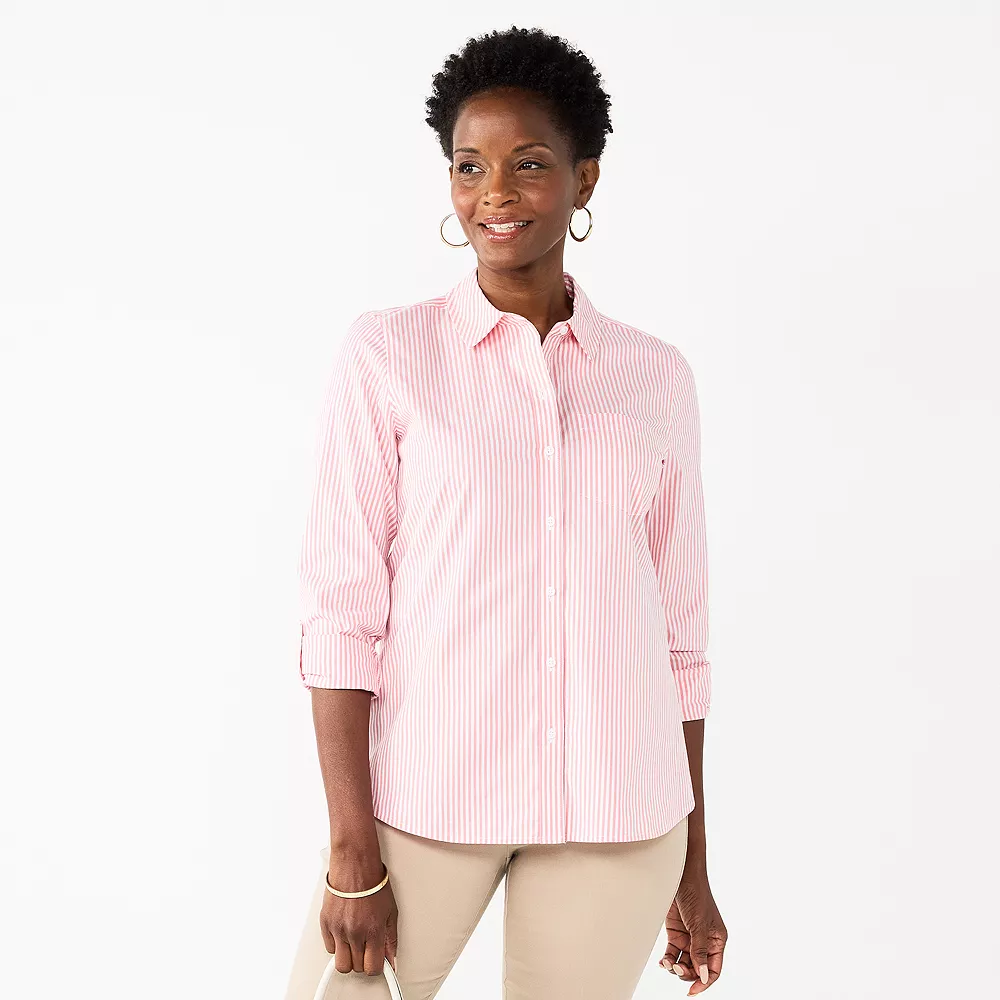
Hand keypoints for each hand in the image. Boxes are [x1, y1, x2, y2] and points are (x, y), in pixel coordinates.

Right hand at [319, 858, 398, 976]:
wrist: (355, 866)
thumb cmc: (374, 884)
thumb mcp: (391, 911)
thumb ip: (390, 939)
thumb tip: (391, 959)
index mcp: (373, 930)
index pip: (373, 967)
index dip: (376, 967)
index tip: (376, 961)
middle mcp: (355, 932)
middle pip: (356, 967)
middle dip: (363, 960)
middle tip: (366, 947)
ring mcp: (338, 929)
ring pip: (341, 963)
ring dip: (349, 956)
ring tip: (355, 943)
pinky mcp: (325, 923)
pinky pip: (330, 948)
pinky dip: (337, 944)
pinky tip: (344, 932)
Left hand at [659, 870, 726, 994]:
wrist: (680, 876)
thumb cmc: (696, 895)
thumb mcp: (699, 925)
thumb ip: (700, 951)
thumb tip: (703, 976)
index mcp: (717, 941)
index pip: (713, 969)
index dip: (704, 982)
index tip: (692, 991)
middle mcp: (704, 941)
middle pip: (697, 968)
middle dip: (687, 973)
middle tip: (676, 968)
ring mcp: (689, 937)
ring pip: (684, 962)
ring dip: (675, 967)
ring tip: (667, 963)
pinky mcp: (676, 933)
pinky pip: (672, 953)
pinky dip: (667, 959)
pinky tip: (663, 961)